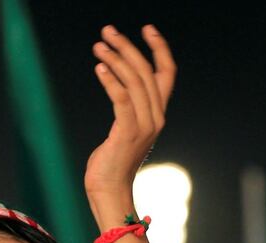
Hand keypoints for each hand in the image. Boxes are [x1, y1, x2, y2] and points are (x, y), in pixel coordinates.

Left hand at [85, 25, 174, 227]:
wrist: (110, 191)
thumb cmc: (111, 162)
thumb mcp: (125, 129)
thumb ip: (128, 109)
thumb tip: (120, 87)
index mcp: (158, 114)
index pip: (166, 74)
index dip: (160, 49)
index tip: (147, 28)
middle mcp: (156, 117)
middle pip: (146, 72)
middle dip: (127, 47)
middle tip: (107, 31)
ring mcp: (144, 125)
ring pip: (134, 82)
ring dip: (115, 60)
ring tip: (98, 47)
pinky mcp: (127, 133)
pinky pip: (121, 99)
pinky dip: (111, 81)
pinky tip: (100, 68)